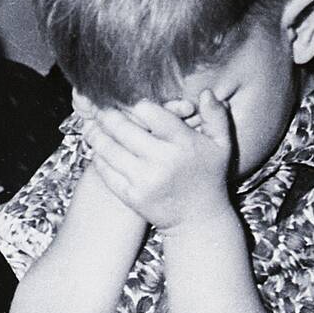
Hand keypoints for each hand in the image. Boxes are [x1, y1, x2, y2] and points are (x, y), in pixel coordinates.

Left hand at [80, 91, 234, 231]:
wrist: (198, 219)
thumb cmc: (209, 176)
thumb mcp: (221, 145)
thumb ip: (216, 116)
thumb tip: (206, 92)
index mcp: (184, 143)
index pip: (152, 113)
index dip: (136, 105)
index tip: (130, 101)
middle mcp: (163, 161)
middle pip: (125, 129)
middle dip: (109, 116)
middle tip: (101, 108)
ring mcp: (145, 180)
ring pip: (110, 149)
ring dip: (97, 134)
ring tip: (92, 125)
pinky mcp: (132, 197)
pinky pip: (107, 172)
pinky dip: (98, 158)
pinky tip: (96, 149)